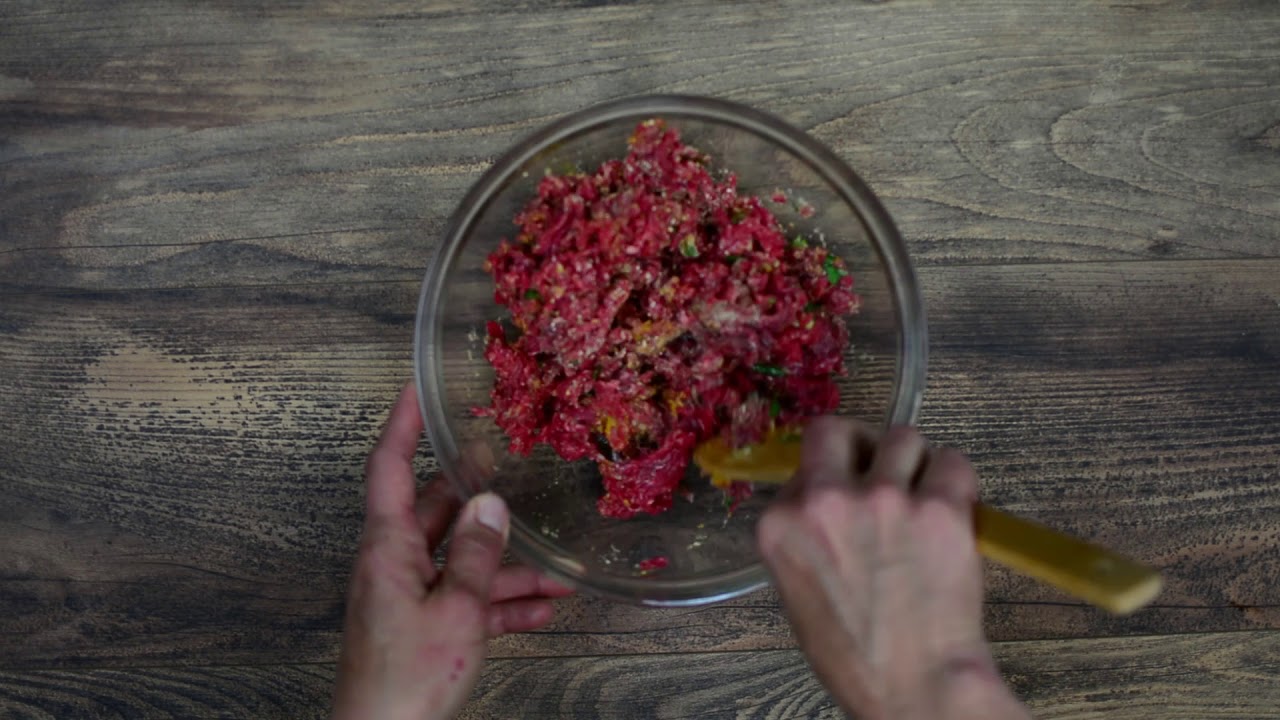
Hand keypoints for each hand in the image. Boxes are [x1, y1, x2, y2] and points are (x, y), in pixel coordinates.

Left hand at [332, 384, 571, 719]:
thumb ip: (476, 554)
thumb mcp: (456, 610)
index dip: (402, 425)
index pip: (389, 467)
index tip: (416, 389)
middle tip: (505, 461)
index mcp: (387, 548)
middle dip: (476, 493)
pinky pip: (465, 601)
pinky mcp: (422, 628)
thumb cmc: (407, 679)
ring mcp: (407, 597)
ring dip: (507, 565)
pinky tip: (543, 609)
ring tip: (559, 568)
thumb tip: (491, 502)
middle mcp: (393, 564)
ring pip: (461, 562)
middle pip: (436, 513)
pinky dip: (502, 603)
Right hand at [758, 419, 1029, 719]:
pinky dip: (956, 480)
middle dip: (861, 445)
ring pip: (903, 437)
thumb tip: (827, 500)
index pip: (801, 464)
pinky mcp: (939, 507)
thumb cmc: (856, 655)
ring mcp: (884, 498)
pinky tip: (953, 509)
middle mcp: (825, 500)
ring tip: (922, 498)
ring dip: (914, 463)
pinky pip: (953, 462)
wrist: (916, 685)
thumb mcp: (799, 592)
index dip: (830, 475)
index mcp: (780, 524)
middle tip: (880, 470)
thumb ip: (805, 535)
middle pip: (838, 430)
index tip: (847, 492)